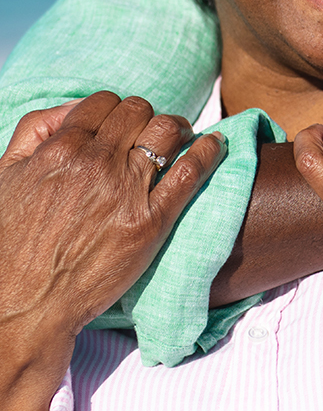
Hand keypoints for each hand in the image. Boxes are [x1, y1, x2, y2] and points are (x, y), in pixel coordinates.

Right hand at [0, 92, 224, 410]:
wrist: (20, 307)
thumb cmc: (9, 244)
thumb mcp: (5, 175)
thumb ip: (35, 132)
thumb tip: (75, 107)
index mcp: (60, 149)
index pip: (104, 102)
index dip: (116, 110)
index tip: (123, 123)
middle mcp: (96, 164)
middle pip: (139, 112)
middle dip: (147, 116)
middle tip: (153, 130)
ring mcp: (126, 192)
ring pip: (167, 130)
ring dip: (178, 128)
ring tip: (181, 136)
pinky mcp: (151, 222)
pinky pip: (191, 171)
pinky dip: (208, 151)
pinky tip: (215, 145)